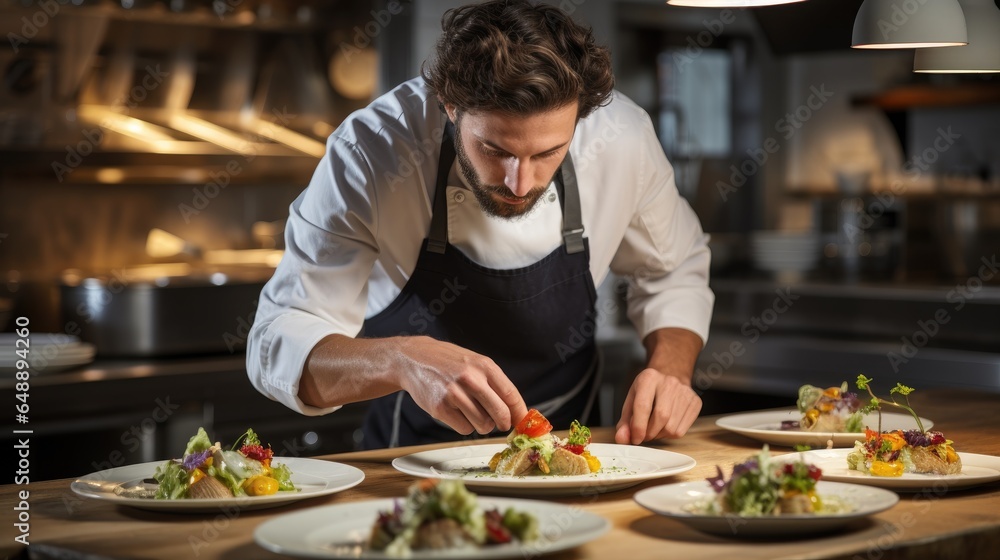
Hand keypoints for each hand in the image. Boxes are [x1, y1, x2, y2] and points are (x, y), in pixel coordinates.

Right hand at [395, 336, 527, 435]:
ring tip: (471, 411)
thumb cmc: (448, 362)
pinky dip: (464, 426)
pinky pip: (464, 429)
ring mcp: (454, 394)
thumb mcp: (474, 362)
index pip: (511, 395)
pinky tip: (457, 413)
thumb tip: (514, 410)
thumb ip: (493, 382)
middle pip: (500, 414)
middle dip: (503, 423)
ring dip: (481, 424)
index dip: (520, 413)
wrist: (413, 358)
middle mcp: (471, 379)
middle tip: (501, 424)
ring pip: (483, 425)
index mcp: (484, 366)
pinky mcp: (440, 408)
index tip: (522, 422)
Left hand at [615, 368, 700, 443]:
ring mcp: (685, 392)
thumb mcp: (631, 401)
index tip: (635, 438)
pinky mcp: (695, 403)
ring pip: (671, 428)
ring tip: (655, 427)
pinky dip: (670, 434)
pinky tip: (666, 425)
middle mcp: (669, 383)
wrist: (670, 377)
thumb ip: (625, 422)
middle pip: (660, 417)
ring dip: (659, 435)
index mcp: (649, 378)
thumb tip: (622, 438)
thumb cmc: (648, 391)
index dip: (638, 427)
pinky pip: (681, 431)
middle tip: (644, 434)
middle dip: (649, 433)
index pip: (643, 406)